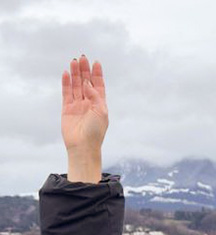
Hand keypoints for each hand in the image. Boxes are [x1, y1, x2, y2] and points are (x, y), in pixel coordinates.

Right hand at [61, 55, 107, 182]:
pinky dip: (66, 83)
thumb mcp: (101, 111)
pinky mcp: (67, 109)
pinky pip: (66, 93)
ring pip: (76, 86)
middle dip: (84, 70)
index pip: (98, 86)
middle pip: (86, 83)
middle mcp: (89, 104)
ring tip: (73, 61)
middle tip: (82, 58)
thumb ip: (95, 95)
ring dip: (75, 74)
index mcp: (100, 105)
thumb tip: (87, 83)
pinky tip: (65, 73)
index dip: (97, 74)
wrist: (83, 146)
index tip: (96, 62)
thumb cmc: (95, 132)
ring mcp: (77, 106)